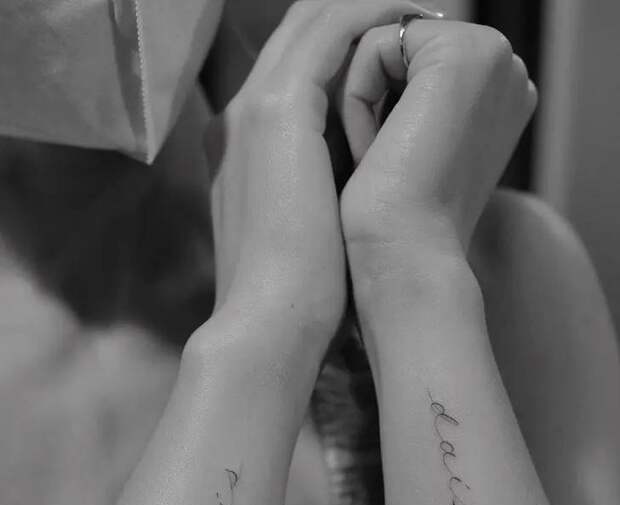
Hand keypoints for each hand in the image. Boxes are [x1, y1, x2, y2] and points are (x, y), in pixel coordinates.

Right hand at [202, 0, 422, 354]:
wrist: (270, 321)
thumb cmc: (300, 293)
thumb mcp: (309, 226)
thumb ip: (324, 186)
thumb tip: (371, 169)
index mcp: (242, 147)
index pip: (292, 72)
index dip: (343, 50)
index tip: (393, 50)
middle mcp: (239, 117)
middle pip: (298, 34)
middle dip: (355, 17)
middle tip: (411, 17)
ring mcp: (251, 110)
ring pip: (312, 23)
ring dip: (368, 10)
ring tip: (417, 13)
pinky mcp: (277, 113)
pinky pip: (330, 36)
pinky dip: (370, 20)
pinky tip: (410, 23)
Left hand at [339, 17, 536, 311]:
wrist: (402, 258)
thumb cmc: (396, 223)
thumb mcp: (408, 148)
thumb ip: (410, 99)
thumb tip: (376, 67)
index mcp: (498, 97)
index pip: (408, 64)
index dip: (378, 111)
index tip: (393, 170)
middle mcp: (504, 72)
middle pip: (395, 48)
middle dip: (371, 103)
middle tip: (386, 167)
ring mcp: (492, 58)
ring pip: (382, 45)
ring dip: (362, 104)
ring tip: (382, 161)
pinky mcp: (462, 54)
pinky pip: (373, 47)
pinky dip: (358, 99)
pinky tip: (377, 148)